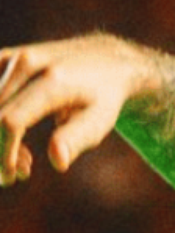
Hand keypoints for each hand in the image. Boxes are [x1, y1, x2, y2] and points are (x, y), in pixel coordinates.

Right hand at [0, 34, 152, 185]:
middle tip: (23, 171)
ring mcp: (12, 57)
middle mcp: (27, 63)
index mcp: (53, 81)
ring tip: (24, 157)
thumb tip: (58, 163)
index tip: (15, 175)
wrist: (106, 59)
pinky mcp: (3, 57)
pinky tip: (14, 136)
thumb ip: (76, 139)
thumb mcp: (99, 119)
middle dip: (0, 151)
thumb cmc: (104, 97)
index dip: (3, 153)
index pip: (10, 122)